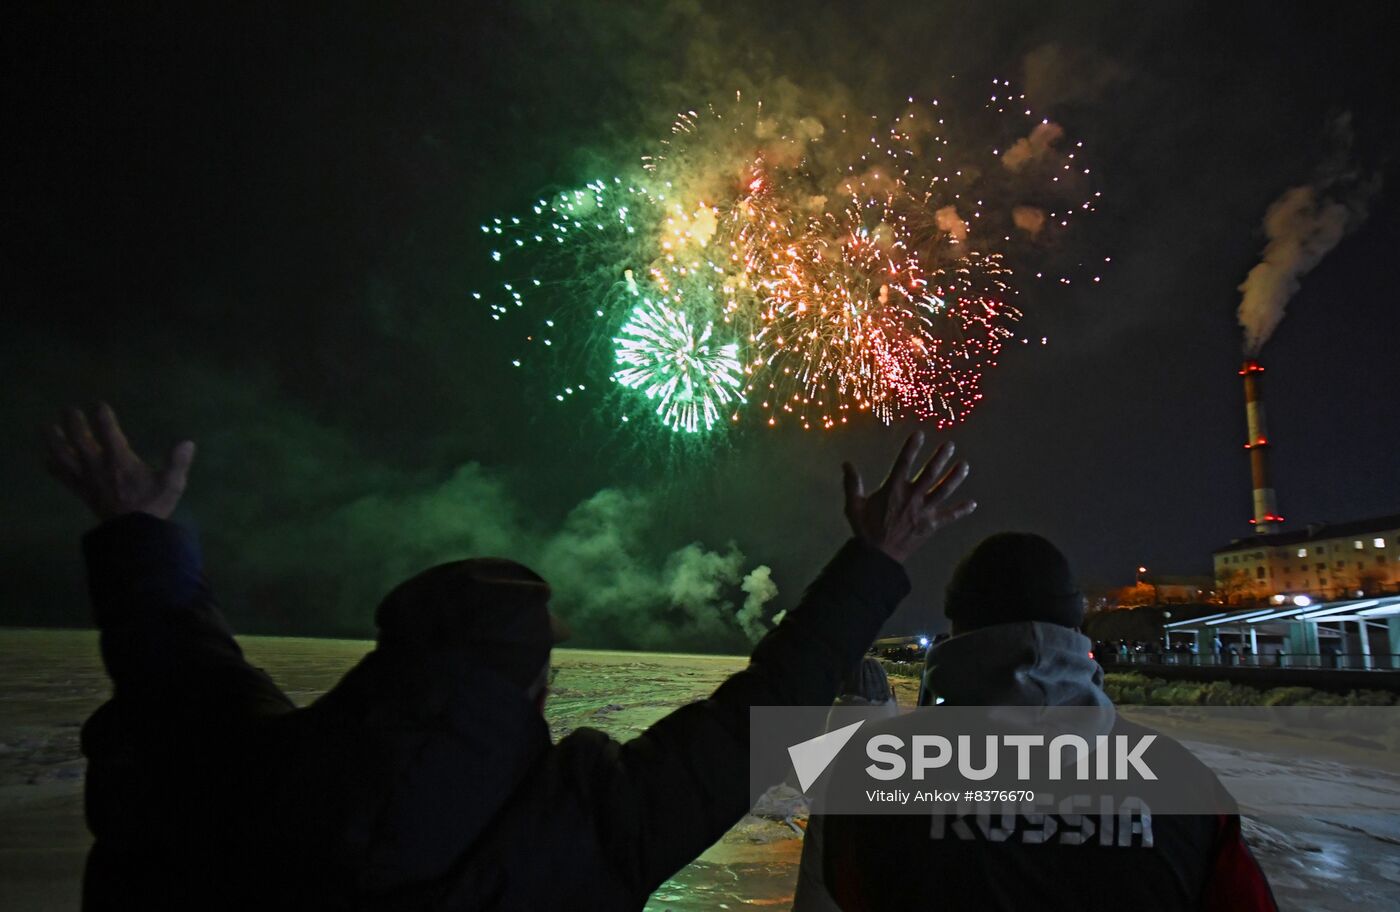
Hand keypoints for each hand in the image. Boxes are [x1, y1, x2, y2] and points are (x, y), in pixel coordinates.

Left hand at [44, 403, 195, 520]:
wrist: (132, 533)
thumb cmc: (152, 506)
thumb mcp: (172, 484)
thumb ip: (178, 462)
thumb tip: (188, 442)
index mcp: (120, 460)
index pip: (109, 432)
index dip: (103, 416)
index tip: (99, 405)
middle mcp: (98, 465)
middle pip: (79, 439)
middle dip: (74, 422)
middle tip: (69, 409)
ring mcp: (86, 478)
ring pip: (64, 456)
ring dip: (54, 440)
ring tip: (47, 427)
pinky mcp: (81, 491)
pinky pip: (62, 477)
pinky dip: (53, 467)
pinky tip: (47, 459)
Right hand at [842, 431, 974, 562]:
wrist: (878, 557)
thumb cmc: (865, 530)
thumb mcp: (854, 506)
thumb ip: (852, 484)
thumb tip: (846, 464)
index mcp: (893, 490)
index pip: (904, 463)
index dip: (912, 448)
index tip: (920, 434)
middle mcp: (912, 497)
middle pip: (930, 474)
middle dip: (940, 458)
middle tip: (949, 445)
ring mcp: (924, 512)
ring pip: (943, 491)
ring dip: (955, 477)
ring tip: (965, 465)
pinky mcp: (931, 526)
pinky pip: (950, 516)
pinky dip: (961, 510)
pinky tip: (973, 504)